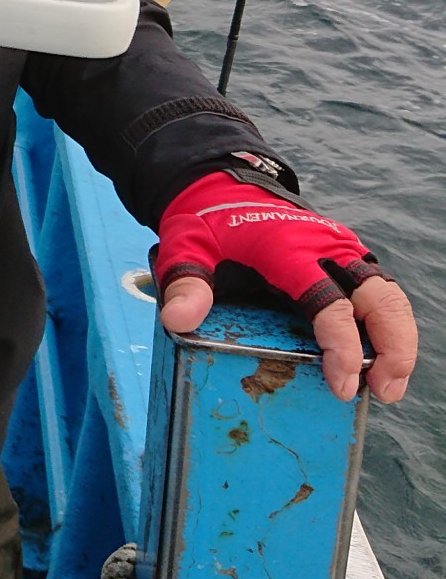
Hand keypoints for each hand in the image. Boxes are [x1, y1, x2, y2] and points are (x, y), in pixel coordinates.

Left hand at [156, 174, 416, 403]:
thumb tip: (178, 320)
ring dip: (399, 338)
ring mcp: (340, 248)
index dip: (341, 342)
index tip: (341, 382)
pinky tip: (382, 359)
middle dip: (391, 345)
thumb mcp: (185, 246)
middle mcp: (325, 245)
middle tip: (384, 391)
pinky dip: (390, 323)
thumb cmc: (207, 223)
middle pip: (377, 296)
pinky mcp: (346, 254)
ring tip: (389, 385)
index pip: (328, 299)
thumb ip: (185, 281)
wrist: (223, 187)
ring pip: (387, 293)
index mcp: (288, 247)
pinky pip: (379, 289)